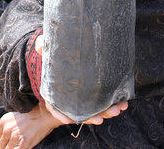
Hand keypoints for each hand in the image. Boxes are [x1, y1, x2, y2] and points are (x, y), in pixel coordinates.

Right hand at [0, 37, 128, 148]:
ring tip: (119, 108)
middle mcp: (71, 99)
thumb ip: (44, 48)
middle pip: (81, 112)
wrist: (70, 52)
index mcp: (56, 93)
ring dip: (108, 111)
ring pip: (96, 110)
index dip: (62, 115)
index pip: (56, 108)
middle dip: (93, 116)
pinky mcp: (97, 94)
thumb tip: (40, 43)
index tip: (69, 120)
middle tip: (104, 116)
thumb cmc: (57, 55)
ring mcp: (85, 99)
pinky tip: (124, 102)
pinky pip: (105, 102)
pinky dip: (115, 103)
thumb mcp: (49, 51)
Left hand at [0, 103, 60, 148]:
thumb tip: (6, 136)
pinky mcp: (24, 142)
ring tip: (22, 143)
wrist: (45, 114)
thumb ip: (8, 125)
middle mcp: (7, 128)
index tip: (9, 141)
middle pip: (1, 145)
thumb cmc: (33, 115)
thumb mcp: (15, 116)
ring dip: (13, 148)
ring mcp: (15, 136)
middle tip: (16, 144)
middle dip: (8, 146)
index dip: (4, 140)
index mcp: (4, 121)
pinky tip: (25, 145)